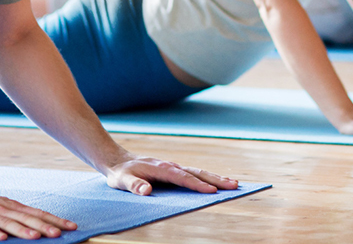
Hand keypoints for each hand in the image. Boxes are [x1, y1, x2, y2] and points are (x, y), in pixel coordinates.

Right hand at [0, 186, 76, 240]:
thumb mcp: (0, 209)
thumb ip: (17, 218)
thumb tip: (39, 227)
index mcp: (11, 206)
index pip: (36, 212)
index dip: (53, 219)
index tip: (70, 226)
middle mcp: (2, 208)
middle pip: (26, 218)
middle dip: (44, 226)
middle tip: (60, 233)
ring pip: (8, 223)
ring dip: (23, 230)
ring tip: (37, 237)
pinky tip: (1, 239)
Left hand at [105, 154, 238, 195]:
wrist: (117, 160)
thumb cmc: (121, 174)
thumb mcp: (122, 181)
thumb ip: (133, 185)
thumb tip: (146, 190)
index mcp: (160, 168)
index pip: (182, 178)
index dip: (197, 185)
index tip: (212, 192)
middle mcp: (170, 165)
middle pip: (196, 172)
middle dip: (215, 179)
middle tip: (235, 185)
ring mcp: (173, 167)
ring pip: (197, 171)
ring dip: (215, 177)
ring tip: (233, 183)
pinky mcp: (173, 170)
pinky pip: (193, 173)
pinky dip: (207, 177)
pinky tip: (216, 182)